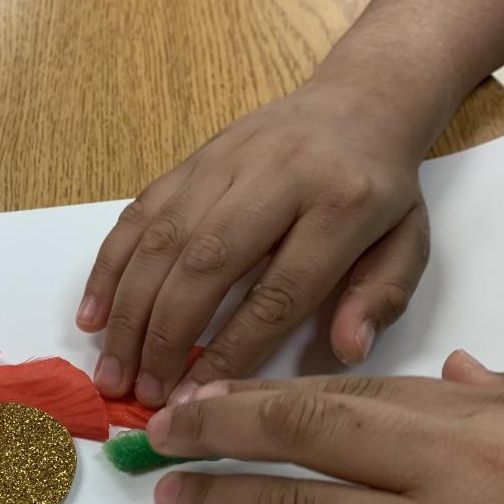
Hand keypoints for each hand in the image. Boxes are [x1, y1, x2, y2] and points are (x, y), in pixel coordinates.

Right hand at [77, 80, 428, 406]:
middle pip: (207, 262)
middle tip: (140, 394)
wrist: (357, 101)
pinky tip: (93, 315)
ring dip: (129, 310)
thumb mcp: (410, 243)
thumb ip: (382, 297)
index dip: (231, 352)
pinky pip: (140, 213)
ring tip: (112, 370)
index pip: (279, 292)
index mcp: (342, 206)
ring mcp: (226, 162)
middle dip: (165, 335)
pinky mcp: (191, 159)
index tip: (198, 402)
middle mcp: (277, 176)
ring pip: (163, 238)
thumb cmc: (381, 190)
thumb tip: (347, 349)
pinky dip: (110, 266)